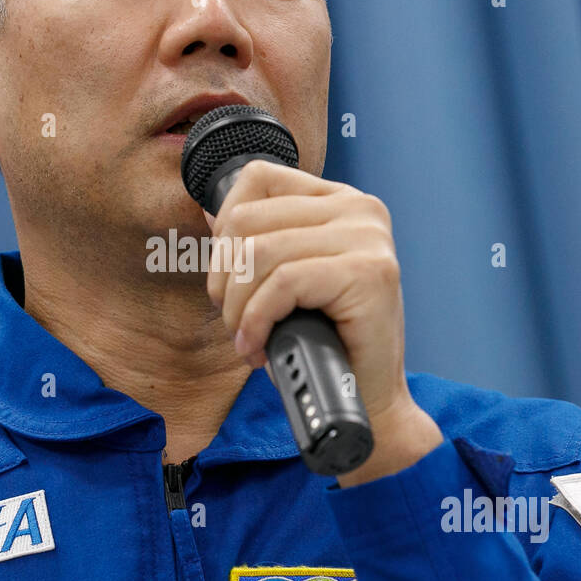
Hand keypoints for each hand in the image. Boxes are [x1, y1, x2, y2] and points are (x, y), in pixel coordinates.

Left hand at [204, 160, 444, 485]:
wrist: (370, 402)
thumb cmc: (327, 344)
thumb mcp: (289, 279)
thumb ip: (262, 240)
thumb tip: (210, 213)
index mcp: (341, 201)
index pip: (257, 178)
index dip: (225, 228)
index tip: (230, 276)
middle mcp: (360, 208)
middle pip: (247, 220)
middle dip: (224, 279)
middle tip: (236, 321)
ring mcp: (368, 238)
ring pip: (259, 254)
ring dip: (237, 308)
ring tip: (248, 339)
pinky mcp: (369, 272)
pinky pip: (282, 283)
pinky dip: (257, 321)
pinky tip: (259, 347)